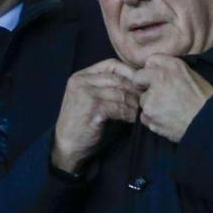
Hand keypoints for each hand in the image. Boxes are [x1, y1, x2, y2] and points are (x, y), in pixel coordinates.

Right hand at [51, 59, 140, 174]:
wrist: (66, 147)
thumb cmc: (83, 125)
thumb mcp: (92, 100)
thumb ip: (109, 89)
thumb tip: (140, 83)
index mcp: (81, 76)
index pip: (111, 65)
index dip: (130, 73)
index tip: (141, 86)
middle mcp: (81, 81)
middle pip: (118, 79)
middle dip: (135, 90)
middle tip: (146, 101)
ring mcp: (85, 94)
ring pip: (121, 93)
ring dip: (134, 104)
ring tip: (140, 112)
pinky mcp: (92, 108)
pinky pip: (119, 107)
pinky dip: (130, 114)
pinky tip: (133, 120)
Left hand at [132, 55, 212, 142]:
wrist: (209, 121)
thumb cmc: (204, 99)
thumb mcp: (190, 73)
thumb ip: (170, 69)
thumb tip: (154, 69)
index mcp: (172, 66)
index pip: (150, 61)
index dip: (152, 71)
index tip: (156, 78)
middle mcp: (158, 78)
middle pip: (139, 79)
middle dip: (147, 87)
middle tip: (162, 95)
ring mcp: (151, 98)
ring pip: (143, 101)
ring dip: (151, 105)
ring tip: (170, 110)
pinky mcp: (149, 115)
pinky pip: (144, 117)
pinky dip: (153, 119)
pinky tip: (167, 119)